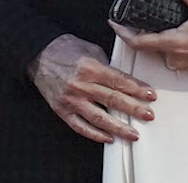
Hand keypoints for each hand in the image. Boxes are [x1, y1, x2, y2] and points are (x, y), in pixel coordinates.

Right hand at [27, 33, 156, 143]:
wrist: (37, 54)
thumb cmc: (62, 49)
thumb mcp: (89, 49)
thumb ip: (106, 65)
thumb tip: (122, 78)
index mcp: (89, 67)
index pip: (119, 81)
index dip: (137, 89)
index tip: (149, 95)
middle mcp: (81, 84)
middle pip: (113, 100)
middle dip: (134, 109)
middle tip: (148, 114)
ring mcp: (71, 99)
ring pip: (99, 118)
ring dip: (119, 127)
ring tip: (133, 133)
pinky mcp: (62, 110)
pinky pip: (81, 126)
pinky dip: (95, 134)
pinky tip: (108, 138)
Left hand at [109, 0, 187, 71]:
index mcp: (175, 44)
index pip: (139, 42)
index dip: (123, 33)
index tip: (113, 23)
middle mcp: (176, 57)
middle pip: (147, 46)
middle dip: (138, 32)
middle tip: (132, 18)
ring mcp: (183, 63)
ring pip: (159, 50)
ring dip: (155, 38)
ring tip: (153, 22)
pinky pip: (171, 54)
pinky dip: (167, 43)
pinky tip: (173, 31)